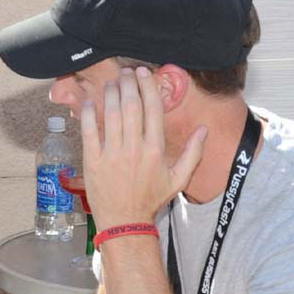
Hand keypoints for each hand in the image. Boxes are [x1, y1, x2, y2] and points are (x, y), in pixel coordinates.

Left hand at [80, 66, 206, 229]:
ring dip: (110, 94)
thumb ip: (193, 153)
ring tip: (112, 82)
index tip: (144, 73)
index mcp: (155, 150)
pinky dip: (88, 115)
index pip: (152, 110)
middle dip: (129, 85)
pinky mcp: (93, 161)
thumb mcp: (178, 179)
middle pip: (131, 107)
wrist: (125, 221)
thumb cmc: (151, 200)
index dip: (148, 88)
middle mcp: (134, 148)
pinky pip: (89, 132)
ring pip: (111, 115)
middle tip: (126, 72)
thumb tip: (204, 130)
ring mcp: (112, 154)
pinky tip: (90, 102)